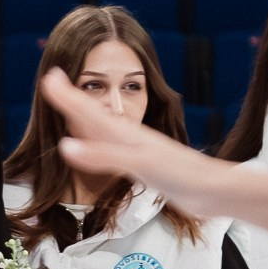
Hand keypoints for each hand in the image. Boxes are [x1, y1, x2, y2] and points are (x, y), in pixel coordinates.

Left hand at [36, 69, 267, 241]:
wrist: (219, 191)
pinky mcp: (148, 166)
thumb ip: (118, 159)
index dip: (73, 99)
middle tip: (49, 77)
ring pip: (103, 128)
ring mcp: (141, 151)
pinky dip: (93, 151)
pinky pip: (115, 156)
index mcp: (132, 139)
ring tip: (55, 94)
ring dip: (78, 111)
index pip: (96, 116)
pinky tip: (70, 147)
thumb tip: (85, 151)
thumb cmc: (186, 182)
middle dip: (71, 98)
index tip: (53, 79)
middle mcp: (134, 140)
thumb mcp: (147, 168)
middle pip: (95, 116)